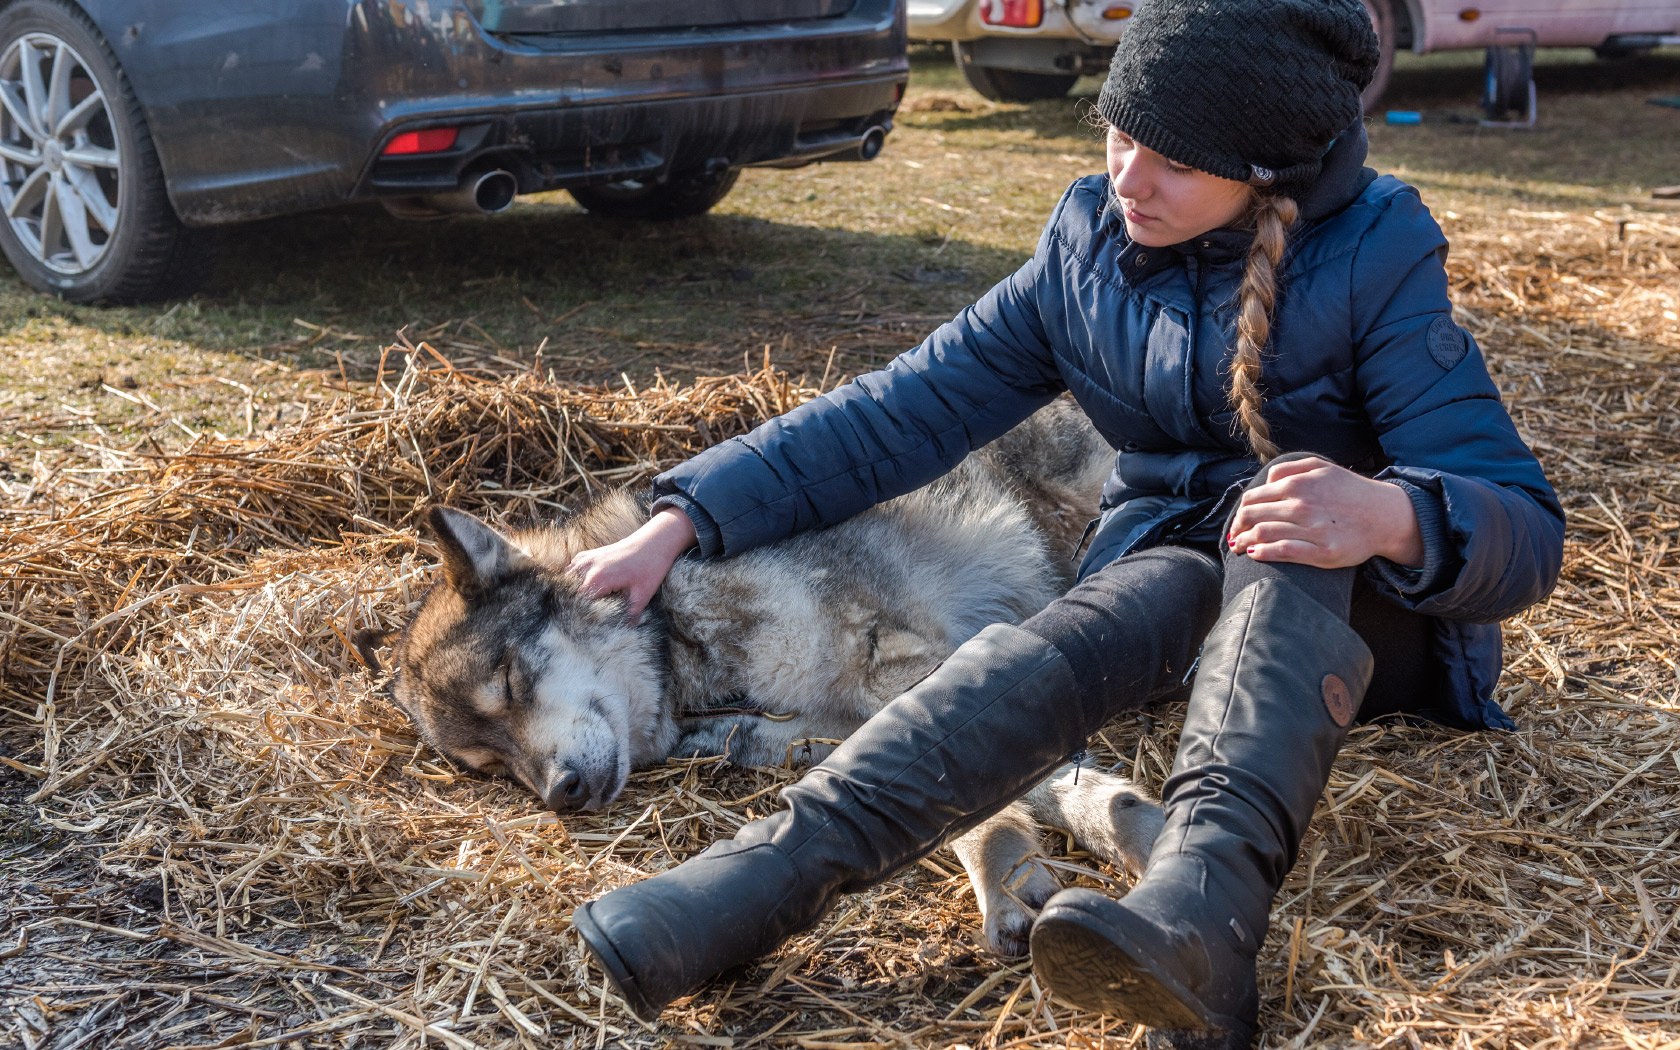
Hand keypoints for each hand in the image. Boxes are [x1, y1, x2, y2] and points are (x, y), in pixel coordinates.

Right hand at [568, 506, 697, 622]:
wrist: (654, 541)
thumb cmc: (650, 567)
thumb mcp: (643, 595)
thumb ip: (630, 616)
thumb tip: (623, 634)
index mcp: (597, 579)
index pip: (577, 605)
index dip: (579, 618)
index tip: (583, 630)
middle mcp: (586, 568)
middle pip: (568, 594)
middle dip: (573, 607)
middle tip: (581, 621)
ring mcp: (584, 559)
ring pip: (566, 582)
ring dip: (571, 594)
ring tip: (580, 608)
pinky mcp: (587, 555)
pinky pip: (571, 570)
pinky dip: (572, 581)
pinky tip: (582, 591)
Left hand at [1226, 457, 1424, 569]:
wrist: (1385, 515)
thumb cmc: (1350, 491)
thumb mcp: (1322, 467)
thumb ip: (1289, 468)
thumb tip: (1264, 481)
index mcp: (1298, 484)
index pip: (1253, 498)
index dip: (1240, 512)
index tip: (1237, 522)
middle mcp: (1302, 504)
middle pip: (1252, 517)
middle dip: (1237, 528)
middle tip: (1233, 538)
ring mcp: (1312, 529)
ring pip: (1263, 534)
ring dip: (1244, 542)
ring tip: (1239, 548)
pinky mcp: (1322, 552)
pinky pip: (1282, 552)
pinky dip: (1263, 553)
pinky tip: (1255, 555)